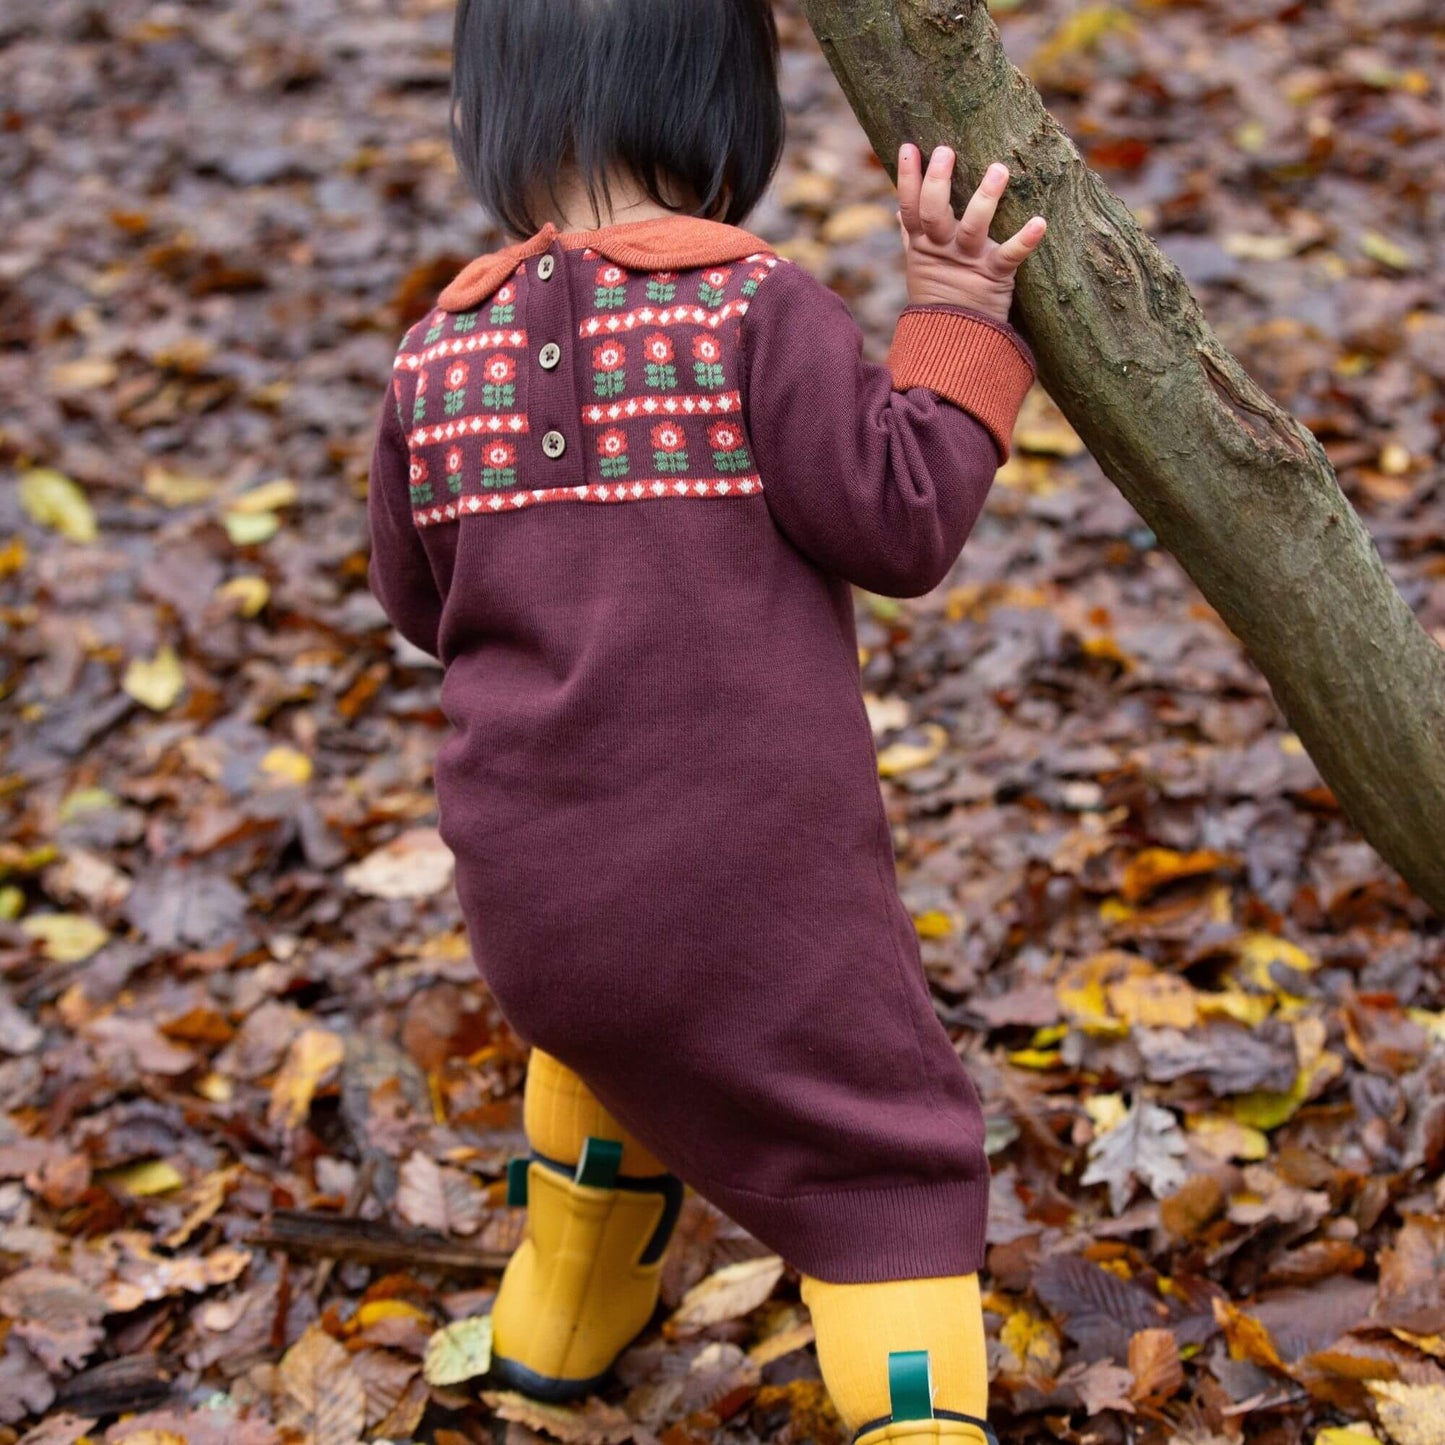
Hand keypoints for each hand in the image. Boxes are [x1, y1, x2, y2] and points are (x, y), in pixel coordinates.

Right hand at [896, 144, 1045, 321]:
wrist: (954, 339)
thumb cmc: (941, 293)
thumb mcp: (921, 263)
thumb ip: (913, 234)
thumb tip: (899, 209)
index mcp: (924, 244)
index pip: (910, 208)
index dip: (908, 179)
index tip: (909, 147)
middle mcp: (944, 249)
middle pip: (935, 214)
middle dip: (939, 183)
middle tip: (946, 151)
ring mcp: (969, 262)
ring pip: (973, 228)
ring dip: (985, 199)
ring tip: (998, 170)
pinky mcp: (995, 277)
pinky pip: (1010, 257)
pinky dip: (1025, 241)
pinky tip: (1039, 223)